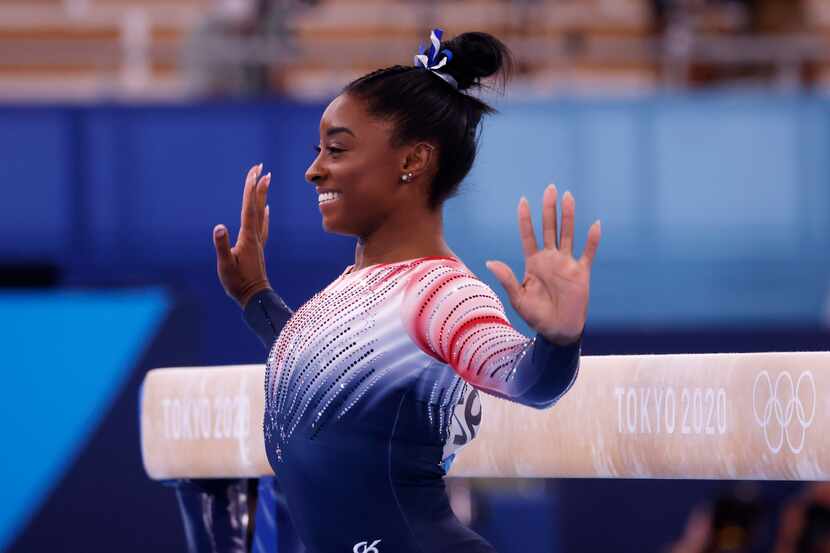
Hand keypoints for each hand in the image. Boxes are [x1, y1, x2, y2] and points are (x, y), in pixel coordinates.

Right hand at [213, 163, 271, 308]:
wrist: (255, 297)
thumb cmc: (238, 283)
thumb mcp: (226, 265)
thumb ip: (222, 246)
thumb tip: (219, 227)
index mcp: (247, 236)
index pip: (248, 207)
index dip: (251, 188)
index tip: (254, 171)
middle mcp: (255, 235)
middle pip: (257, 205)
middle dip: (258, 185)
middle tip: (261, 167)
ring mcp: (258, 241)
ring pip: (260, 212)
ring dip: (262, 195)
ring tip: (265, 180)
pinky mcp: (257, 247)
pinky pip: (262, 225)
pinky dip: (263, 213)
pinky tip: (266, 209)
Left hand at [486, 184, 600, 345]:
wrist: (558, 331)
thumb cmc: (536, 316)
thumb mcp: (518, 298)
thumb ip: (507, 279)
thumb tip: (489, 262)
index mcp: (533, 263)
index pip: (528, 236)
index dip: (525, 219)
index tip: (523, 201)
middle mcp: (550, 259)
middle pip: (549, 228)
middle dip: (549, 209)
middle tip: (549, 188)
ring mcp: (566, 263)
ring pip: (567, 234)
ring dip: (568, 216)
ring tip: (568, 196)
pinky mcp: (581, 272)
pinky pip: (588, 253)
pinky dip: (592, 240)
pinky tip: (595, 224)